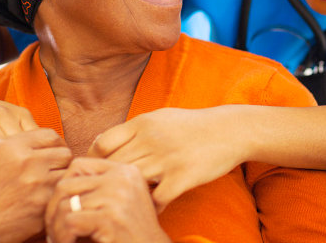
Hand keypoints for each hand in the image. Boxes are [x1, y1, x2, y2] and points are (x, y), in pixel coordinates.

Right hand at [0, 128, 70, 242]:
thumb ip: (5, 144)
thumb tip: (19, 133)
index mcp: (10, 146)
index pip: (50, 135)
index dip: (54, 145)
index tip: (51, 154)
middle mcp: (25, 161)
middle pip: (64, 153)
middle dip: (60, 162)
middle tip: (53, 172)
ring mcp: (36, 184)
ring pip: (67, 174)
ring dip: (61, 181)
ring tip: (50, 188)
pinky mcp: (41, 206)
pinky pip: (61, 195)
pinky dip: (57, 199)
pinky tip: (46, 202)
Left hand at [45, 158, 169, 242]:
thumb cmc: (132, 232)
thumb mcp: (121, 200)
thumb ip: (99, 187)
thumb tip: (59, 185)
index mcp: (125, 171)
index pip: (78, 165)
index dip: (63, 186)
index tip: (61, 208)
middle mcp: (122, 178)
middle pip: (66, 184)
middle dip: (52, 209)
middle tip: (52, 227)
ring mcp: (117, 196)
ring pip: (64, 205)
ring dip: (55, 227)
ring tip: (59, 238)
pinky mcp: (110, 217)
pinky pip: (69, 222)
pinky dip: (62, 236)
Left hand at [87, 107, 247, 209]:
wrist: (230, 130)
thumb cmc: (193, 126)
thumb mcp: (161, 118)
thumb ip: (133, 130)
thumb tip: (102, 142)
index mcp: (143, 123)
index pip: (103, 143)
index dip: (95, 161)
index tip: (100, 172)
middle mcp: (151, 139)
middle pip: (114, 165)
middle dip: (109, 181)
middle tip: (109, 193)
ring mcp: (167, 159)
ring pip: (132, 182)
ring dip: (130, 194)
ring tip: (130, 202)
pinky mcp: (183, 177)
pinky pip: (156, 199)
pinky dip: (152, 207)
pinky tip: (153, 208)